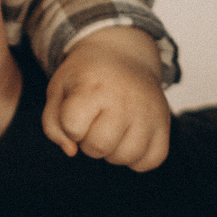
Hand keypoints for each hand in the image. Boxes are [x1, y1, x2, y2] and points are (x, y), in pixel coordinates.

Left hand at [44, 29, 171, 170]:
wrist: (123, 55)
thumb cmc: (85, 78)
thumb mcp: (59, 90)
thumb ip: (52, 125)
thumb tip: (72, 151)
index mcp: (93, 87)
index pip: (73, 127)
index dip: (69, 127)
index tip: (75, 112)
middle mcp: (124, 99)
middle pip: (98, 147)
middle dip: (88, 142)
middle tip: (93, 123)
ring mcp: (148, 112)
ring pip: (125, 157)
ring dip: (112, 152)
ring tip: (111, 130)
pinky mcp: (164, 124)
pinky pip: (150, 161)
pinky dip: (137, 159)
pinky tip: (129, 139)